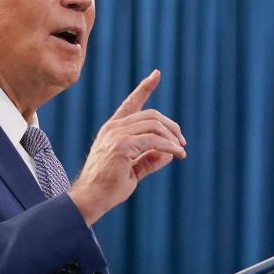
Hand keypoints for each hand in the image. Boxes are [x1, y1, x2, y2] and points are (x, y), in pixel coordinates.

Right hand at [69, 69, 185, 225]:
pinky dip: (169, 146)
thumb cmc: (109, 187)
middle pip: (150, 115)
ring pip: (153, 125)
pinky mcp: (121, 146)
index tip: (157, 74)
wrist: (91, 199)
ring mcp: (116, 135)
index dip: (145, 88)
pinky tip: (178, 154)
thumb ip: (149, 158)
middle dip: (170, 126)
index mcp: (113, 129)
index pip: (131, 103)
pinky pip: (153, 140)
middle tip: (182, 142)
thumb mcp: (133, 169)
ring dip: (172, 137)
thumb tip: (169, 153)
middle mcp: (113, 128)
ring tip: (181, 150)